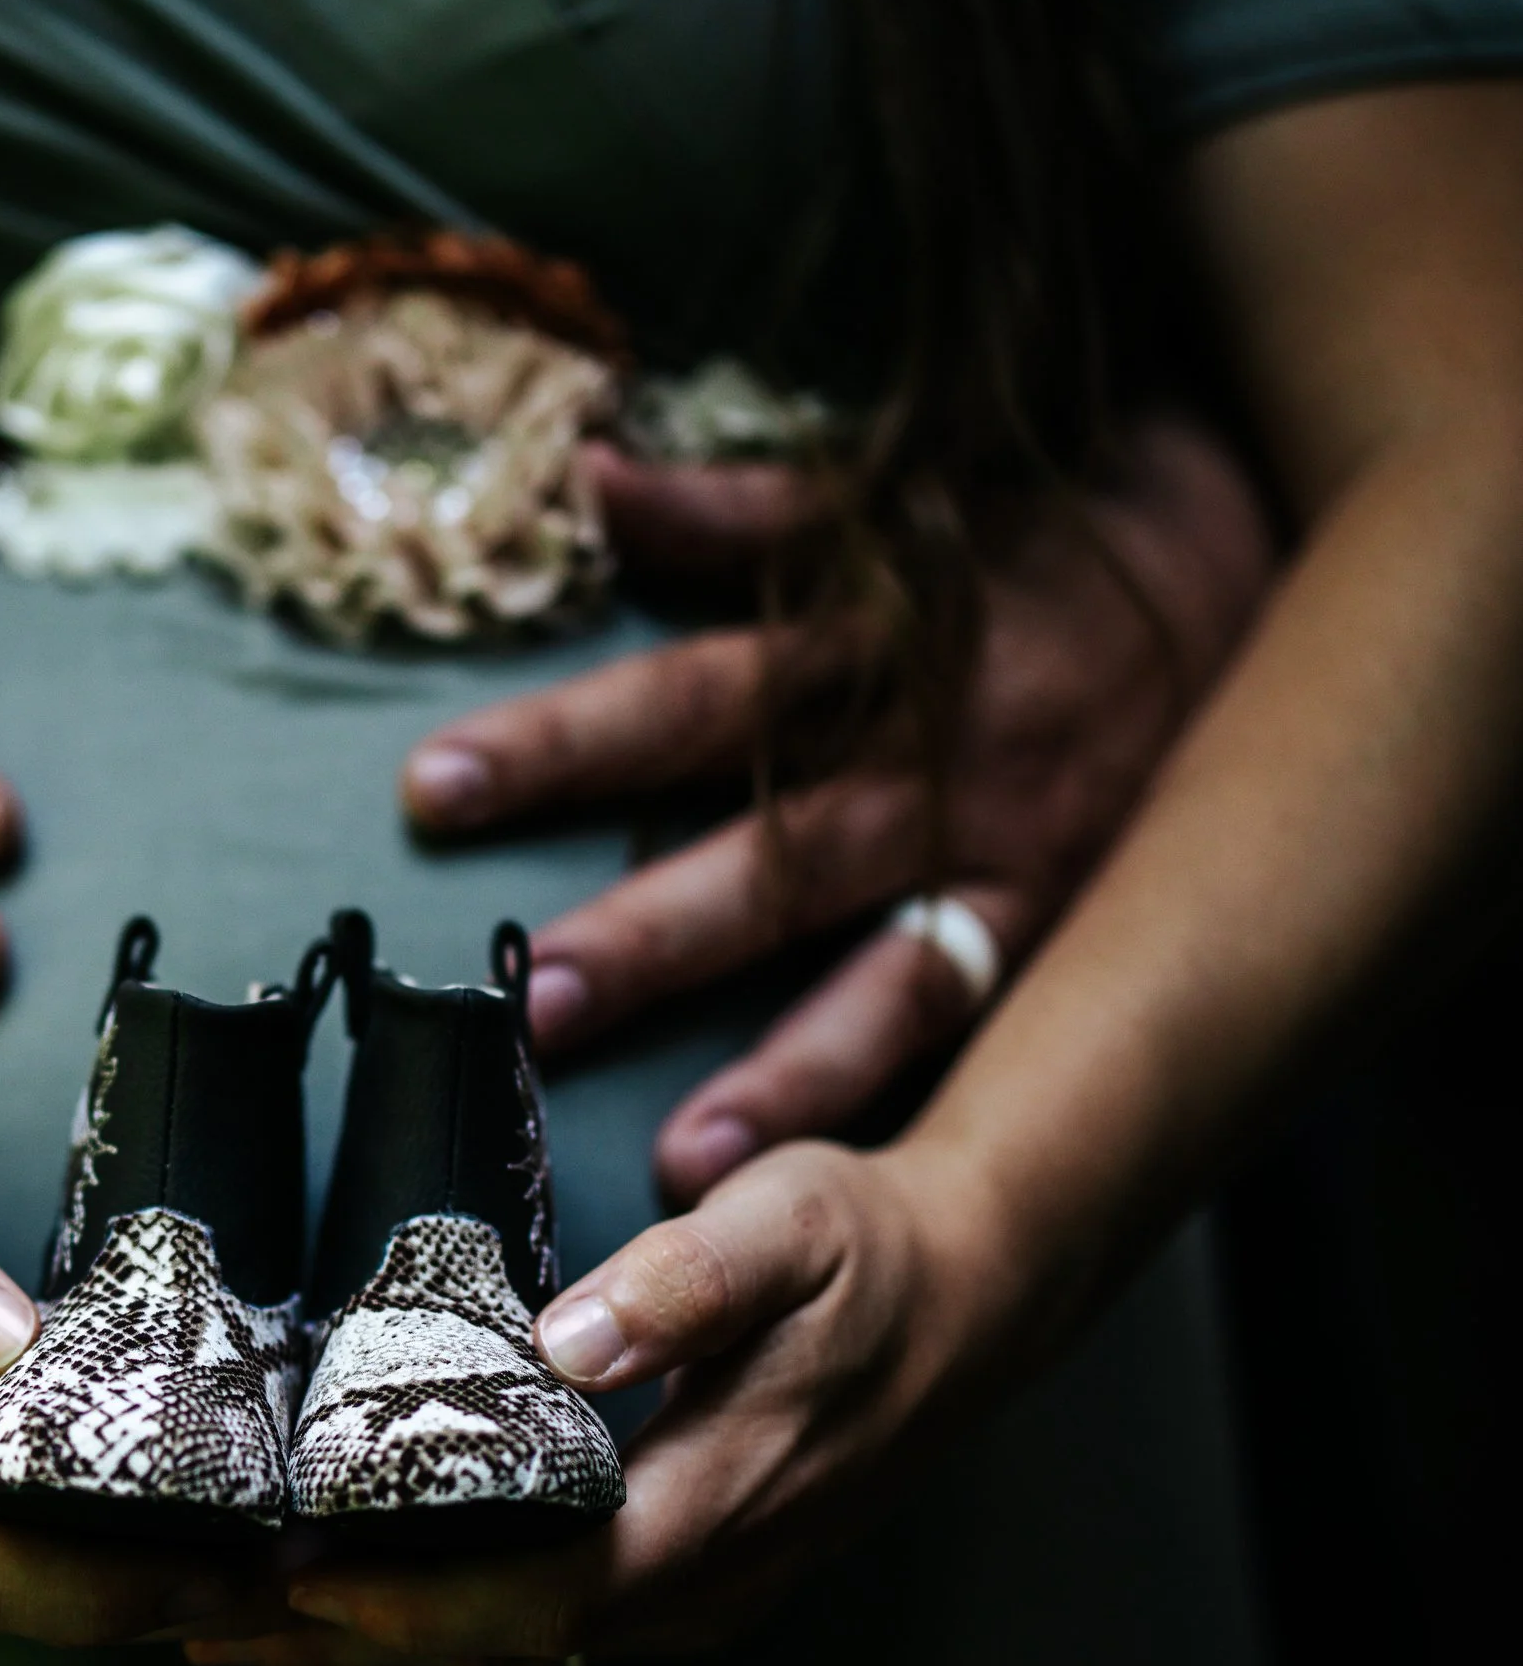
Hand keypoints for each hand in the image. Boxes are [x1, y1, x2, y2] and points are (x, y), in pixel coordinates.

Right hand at [0, 1101, 280, 1641]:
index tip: (242, 1560)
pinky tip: (166, 1532)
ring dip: (132, 1598)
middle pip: (14, 1612)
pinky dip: (80, 1567)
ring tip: (264, 1559)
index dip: (116, 1589)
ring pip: (5, 1607)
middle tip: (298, 1569)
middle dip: (163, 1607)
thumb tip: (6, 1335)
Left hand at [189, 1133, 1008, 1665]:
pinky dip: (433, 1618)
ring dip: (373, 1645)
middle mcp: (699, 1584)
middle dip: (346, 1640)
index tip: (290, 1580)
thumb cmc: (866, 1249)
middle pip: (498, 1643)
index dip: (410, 1600)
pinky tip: (343, 1605)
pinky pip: (536, 1624)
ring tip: (223, 1629)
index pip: (541, 1591)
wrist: (971, 1297)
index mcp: (717, 1507)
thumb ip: (686, 1281)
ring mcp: (693, 1597)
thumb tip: (572, 1343)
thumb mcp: (790, 1222)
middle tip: (195, 1621)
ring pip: (510, 1648)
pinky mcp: (678, 1582)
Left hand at [398, 418, 1275, 1196]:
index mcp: (870, 645)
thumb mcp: (885, 496)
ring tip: (678, 1162)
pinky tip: (812, 1193)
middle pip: (774, 852)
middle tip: (535, 1003)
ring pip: (882, 975)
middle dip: (657, 935)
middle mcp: (933, 766)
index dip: (568, 741)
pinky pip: (967, 1034)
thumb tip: (583, 473)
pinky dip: (887, 1106)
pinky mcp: (1056, 932)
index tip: (433, 791)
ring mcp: (1003, 863)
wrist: (1231, 565)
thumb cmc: (1012, 541)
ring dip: (782, 1072)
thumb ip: (727, 505)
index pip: (691, 695)